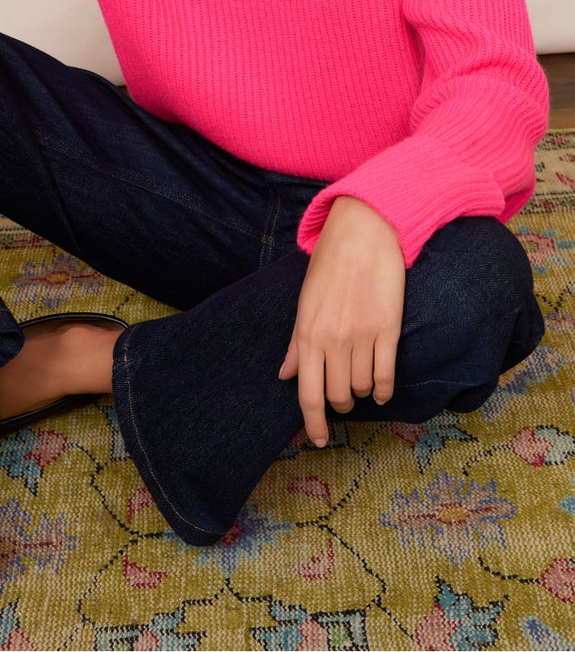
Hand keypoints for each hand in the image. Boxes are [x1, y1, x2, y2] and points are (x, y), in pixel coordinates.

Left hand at [279, 196, 405, 446]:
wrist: (363, 232)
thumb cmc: (330, 264)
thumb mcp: (304, 302)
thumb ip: (295, 342)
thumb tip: (284, 374)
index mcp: (306, 333)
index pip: (307, 393)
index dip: (313, 422)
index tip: (319, 439)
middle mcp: (332, 340)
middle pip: (337, 395)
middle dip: (339, 403)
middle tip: (342, 397)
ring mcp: (361, 336)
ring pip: (362, 387)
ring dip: (361, 392)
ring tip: (360, 382)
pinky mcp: (388, 330)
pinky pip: (385, 375)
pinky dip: (384, 390)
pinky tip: (382, 390)